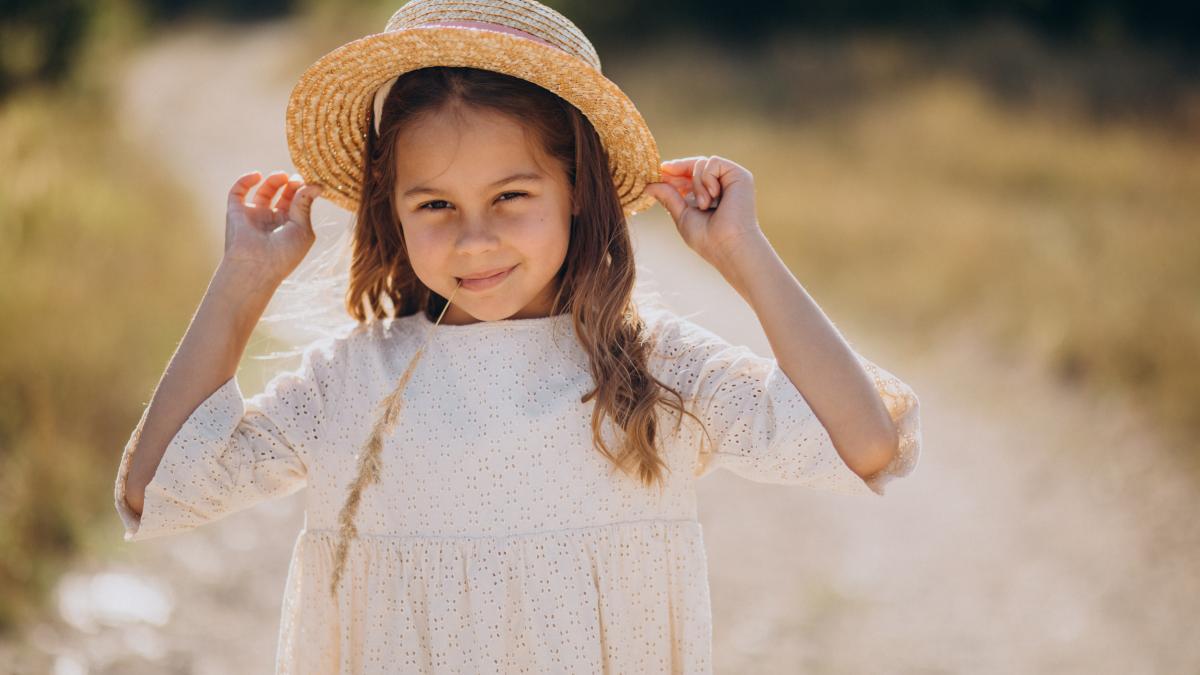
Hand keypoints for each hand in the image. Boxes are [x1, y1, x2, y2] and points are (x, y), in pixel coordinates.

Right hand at [222, 170, 323, 285]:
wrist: (256, 265)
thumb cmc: (284, 253)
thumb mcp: (302, 228)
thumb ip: (305, 204)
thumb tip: (317, 185)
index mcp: (290, 227)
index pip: (298, 204)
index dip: (303, 191)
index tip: (311, 183)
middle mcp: (272, 221)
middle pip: (283, 196)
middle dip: (290, 185)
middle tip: (296, 178)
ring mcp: (254, 216)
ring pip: (264, 191)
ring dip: (273, 180)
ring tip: (282, 175)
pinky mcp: (236, 212)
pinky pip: (238, 192)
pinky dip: (245, 180)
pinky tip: (257, 175)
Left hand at [642, 155, 761, 268]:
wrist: (728, 246)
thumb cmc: (707, 239)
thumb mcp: (682, 215)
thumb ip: (669, 197)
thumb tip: (649, 185)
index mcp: (708, 196)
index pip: (690, 175)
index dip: (674, 172)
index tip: (659, 171)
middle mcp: (721, 186)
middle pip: (695, 164)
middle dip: (678, 169)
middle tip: (664, 173)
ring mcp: (730, 180)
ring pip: (702, 163)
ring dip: (696, 183)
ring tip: (703, 205)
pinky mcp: (739, 175)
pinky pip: (714, 162)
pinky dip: (707, 177)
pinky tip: (713, 196)